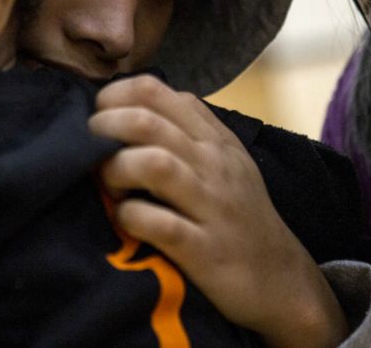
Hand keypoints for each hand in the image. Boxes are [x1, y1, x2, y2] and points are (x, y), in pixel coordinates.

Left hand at [89, 75, 348, 347]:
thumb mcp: (224, 161)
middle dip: (104, 128)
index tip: (98, 116)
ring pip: (154, 163)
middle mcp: (214, 164)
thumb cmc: (239, 216)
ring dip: (116, 169)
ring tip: (109, 184)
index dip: (113, 96)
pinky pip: (160, 223)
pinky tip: (125, 219)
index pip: (155, 90)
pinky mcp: (205, 250)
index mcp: (213, 138)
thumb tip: (133, 103)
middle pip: (146, 121)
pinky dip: (131, 217)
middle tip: (89, 148)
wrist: (281, 280)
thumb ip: (188, 129)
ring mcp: (212, 206)